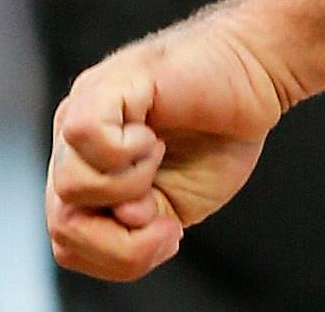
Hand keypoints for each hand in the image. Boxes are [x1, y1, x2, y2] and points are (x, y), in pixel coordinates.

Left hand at [46, 11, 290, 281]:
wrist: (260, 71)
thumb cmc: (224, 130)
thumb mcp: (177, 205)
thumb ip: (135, 231)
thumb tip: (122, 218)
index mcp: (89, 175)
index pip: (69, 242)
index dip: (120, 254)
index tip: (169, 232)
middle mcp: (73, 146)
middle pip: (63, 225)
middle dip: (123, 239)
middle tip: (165, 215)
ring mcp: (83, 112)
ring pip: (71, 187)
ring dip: (129, 187)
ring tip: (160, 156)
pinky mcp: (104, 87)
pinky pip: (84, 137)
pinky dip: (127, 152)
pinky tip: (153, 137)